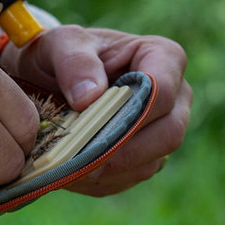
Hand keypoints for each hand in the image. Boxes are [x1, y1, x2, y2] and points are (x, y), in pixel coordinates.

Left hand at [0, 25, 190, 196]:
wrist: (49, 75)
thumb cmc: (61, 52)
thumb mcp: (59, 43)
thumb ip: (74, 62)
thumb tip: (90, 97)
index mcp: (163, 57)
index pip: (162, 92)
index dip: (131, 114)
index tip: (91, 125)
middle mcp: (175, 96)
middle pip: (168, 134)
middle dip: (122, 152)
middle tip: (79, 160)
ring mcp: (164, 129)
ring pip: (150, 163)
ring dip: (108, 171)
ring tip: (68, 167)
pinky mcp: (147, 156)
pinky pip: (132, 178)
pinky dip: (101, 181)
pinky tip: (72, 172)